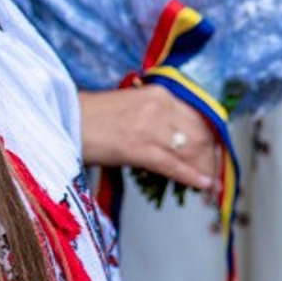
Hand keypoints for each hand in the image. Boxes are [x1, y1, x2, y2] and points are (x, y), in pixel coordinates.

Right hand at [76, 85, 224, 196]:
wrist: (63, 119)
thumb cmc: (95, 116)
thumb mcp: (136, 105)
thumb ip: (161, 116)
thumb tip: (183, 138)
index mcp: (161, 94)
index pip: (201, 117)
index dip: (214, 138)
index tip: (218, 153)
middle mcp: (160, 107)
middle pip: (201, 134)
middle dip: (212, 157)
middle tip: (216, 173)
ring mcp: (149, 127)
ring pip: (191, 150)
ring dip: (206, 170)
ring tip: (212, 186)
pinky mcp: (137, 148)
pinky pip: (173, 164)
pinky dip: (192, 176)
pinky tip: (203, 185)